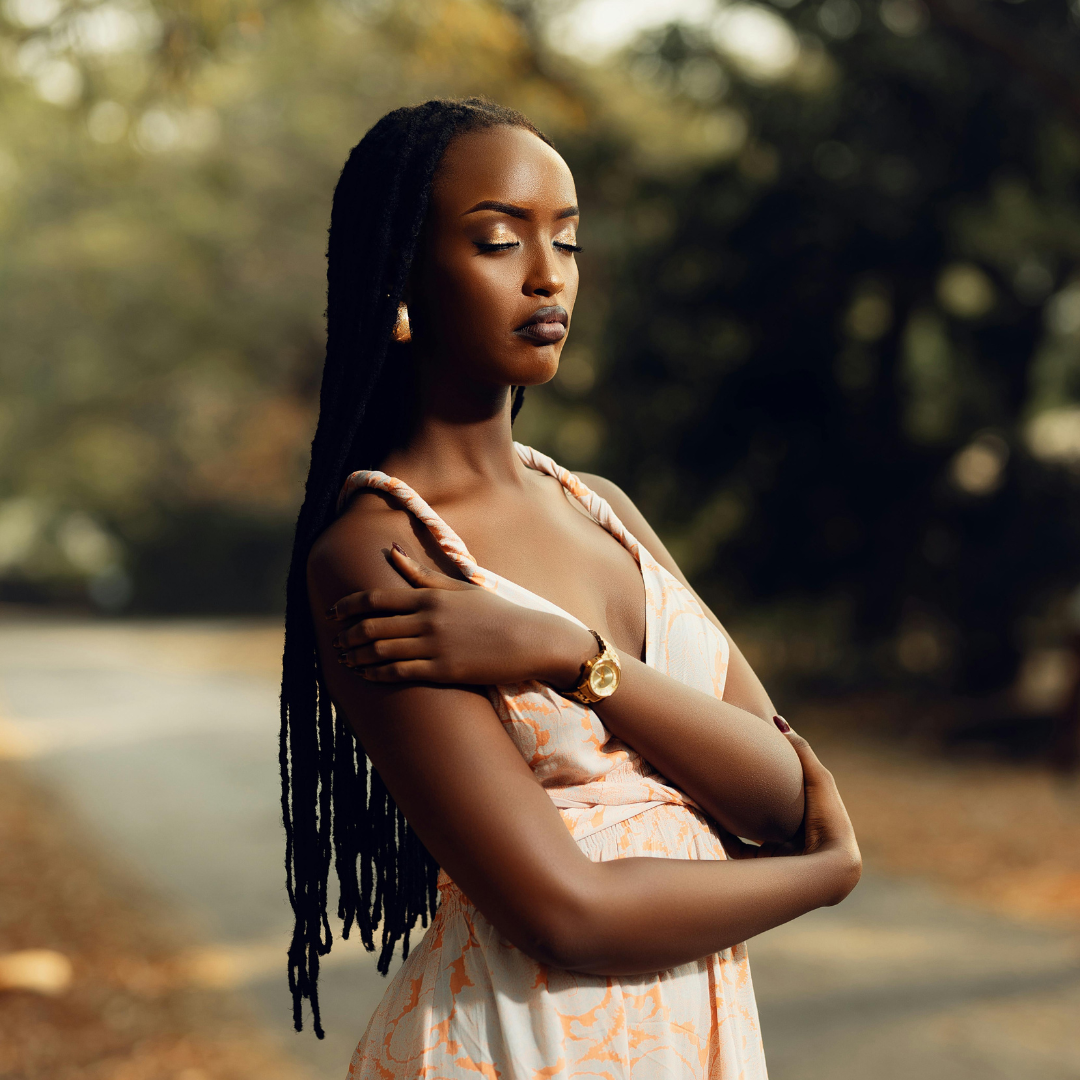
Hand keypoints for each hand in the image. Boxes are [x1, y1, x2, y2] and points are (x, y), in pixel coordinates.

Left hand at [328, 543, 598, 686]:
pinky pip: (399, 672)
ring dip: (357, 656)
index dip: (348, 606)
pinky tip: (366, 674)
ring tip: (345, 658)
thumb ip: (421, 574)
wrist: (529, 640)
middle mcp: (428, 619)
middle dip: (347, 634)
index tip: (333, 612)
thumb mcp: (459, 587)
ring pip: (380, 651)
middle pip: (371, 626)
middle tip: (335, 639)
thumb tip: (392, 552)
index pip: (376, 598)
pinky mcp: (443, 671)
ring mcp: (434, 646)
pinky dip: (376, 673)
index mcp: (430, 596)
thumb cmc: (495, 612)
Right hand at [720, 724, 860, 902]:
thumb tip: (778, 721)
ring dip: (731, 816)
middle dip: (745, 794)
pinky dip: (725, 837)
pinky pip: (739, 849)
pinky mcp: (765, 865)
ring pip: (750, 829)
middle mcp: (794, 829)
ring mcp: (780, 848)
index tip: (745, 749)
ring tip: (709, 797)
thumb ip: (800, 750)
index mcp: (807, 808)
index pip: (783, 785)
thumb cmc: (827, 819)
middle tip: (721, 773)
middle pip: (765, 807)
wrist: (829, 866)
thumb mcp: (817, 779)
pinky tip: (711, 822)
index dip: (767, 769)